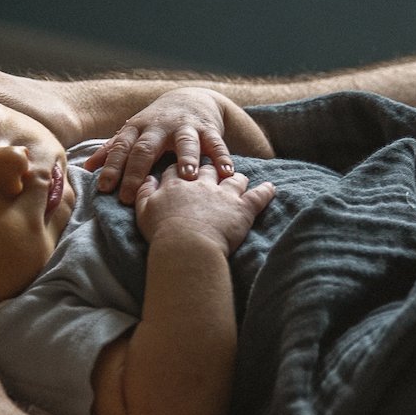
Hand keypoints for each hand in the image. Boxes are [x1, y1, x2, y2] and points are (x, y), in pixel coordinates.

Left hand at [85, 87, 244, 203]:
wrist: (191, 98)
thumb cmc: (156, 125)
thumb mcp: (133, 133)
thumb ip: (112, 150)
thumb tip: (86, 168)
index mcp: (137, 129)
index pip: (121, 149)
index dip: (111, 168)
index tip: (104, 189)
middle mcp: (159, 126)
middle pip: (145, 149)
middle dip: (137, 172)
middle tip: (131, 196)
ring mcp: (185, 126)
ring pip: (185, 142)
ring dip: (186, 158)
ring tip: (187, 176)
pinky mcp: (208, 128)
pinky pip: (216, 143)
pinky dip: (222, 157)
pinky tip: (226, 172)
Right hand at [134, 163, 275, 254]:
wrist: (186, 246)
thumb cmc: (162, 232)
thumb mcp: (143, 212)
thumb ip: (144, 192)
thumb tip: (147, 178)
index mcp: (176, 184)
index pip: (177, 169)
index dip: (178, 168)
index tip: (181, 171)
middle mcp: (201, 184)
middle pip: (207, 169)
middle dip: (209, 168)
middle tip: (211, 171)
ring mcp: (224, 194)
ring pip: (233, 178)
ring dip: (236, 178)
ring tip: (238, 179)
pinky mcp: (243, 208)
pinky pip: (258, 195)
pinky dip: (266, 191)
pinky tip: (271, 188)